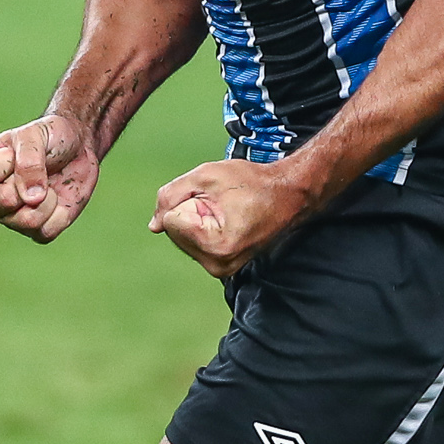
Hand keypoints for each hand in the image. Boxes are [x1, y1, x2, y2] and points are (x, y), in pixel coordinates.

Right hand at [0, 114, 98, 241]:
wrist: (79, 147)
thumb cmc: (48, 137)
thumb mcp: (35, 136)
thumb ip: (28, 162)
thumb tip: (31, 198)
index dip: (7, 162)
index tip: (17, 151)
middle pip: (3, 202)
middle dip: (29, 182)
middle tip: (38, 170)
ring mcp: (12, 218)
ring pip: (27, 222)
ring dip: (47, 200)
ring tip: (48, 186)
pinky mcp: (37, 230)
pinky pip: (46, 231)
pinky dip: (59, 214)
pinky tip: (57, 198)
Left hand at [147, 159, 311, 277]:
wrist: (288, 196)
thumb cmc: (252, 182)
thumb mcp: (206, 175)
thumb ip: (171, 195)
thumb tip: (154, 225)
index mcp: (215, 245)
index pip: (170, 219)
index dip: (189, 200)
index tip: (217, 198)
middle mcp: (217, 264)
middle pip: (174, 231)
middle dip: (191, 210)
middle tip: (223, 203)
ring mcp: (220, 268)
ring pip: (182, 237)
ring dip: (197, 219)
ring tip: (227, 211)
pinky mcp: (221, 266)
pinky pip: (194, 243)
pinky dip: (203, 228)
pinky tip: (227, 221)